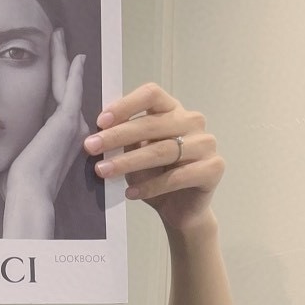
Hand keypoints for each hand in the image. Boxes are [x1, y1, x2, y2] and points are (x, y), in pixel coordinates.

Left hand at [1, 29, 86, 234]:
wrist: (27, 195)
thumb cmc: (16, 186)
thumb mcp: (14, 157)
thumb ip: (13, 144)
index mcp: (59, 139)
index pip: (55, 102)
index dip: (53, 83)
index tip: (47, 66)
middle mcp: (71, 131)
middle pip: (64, 88)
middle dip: (61, 64)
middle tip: (58, 40)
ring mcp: (72, 125)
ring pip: (66, 83)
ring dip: (64, 60)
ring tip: (60, 38)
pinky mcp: (68, 121)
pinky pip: (72, 89)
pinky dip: (75, 72)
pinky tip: (77, 56)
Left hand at [84, 83, 224, 233]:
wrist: (181, 210)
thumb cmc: (156, 177)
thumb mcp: (135, 154)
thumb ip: (124, 140)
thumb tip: (97, 133)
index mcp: (173, 110)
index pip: (152, 94)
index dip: (126, 105)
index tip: (100, 121)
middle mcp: (192, 121)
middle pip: (152, 123)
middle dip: (117, 136)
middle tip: (90, 147)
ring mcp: (206, 144)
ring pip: (163, 150)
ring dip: (129, 162)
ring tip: (103, 172)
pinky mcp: (214, 168)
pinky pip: (177, 177)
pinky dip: (151, 186)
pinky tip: (130, 193)